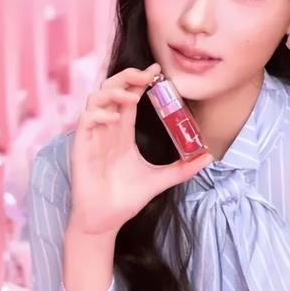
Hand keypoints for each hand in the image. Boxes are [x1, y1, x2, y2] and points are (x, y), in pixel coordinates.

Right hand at [68, 63, 213, 235]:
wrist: (106, 220)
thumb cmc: (127, 198)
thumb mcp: (161, 179)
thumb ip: (183, 168)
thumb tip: (208, 157)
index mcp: (123, 131)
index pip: (130, 96)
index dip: (141, 80)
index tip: (158, 70)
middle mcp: (108, 128)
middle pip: (112, 89)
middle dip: (127, 76)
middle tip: (147, 75)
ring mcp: (94, 135)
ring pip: (96, 98)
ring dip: (113, 92)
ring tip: (132, 96)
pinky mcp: (81, 146)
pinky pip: (86, 120)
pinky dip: (99, 114)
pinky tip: (114, 119)